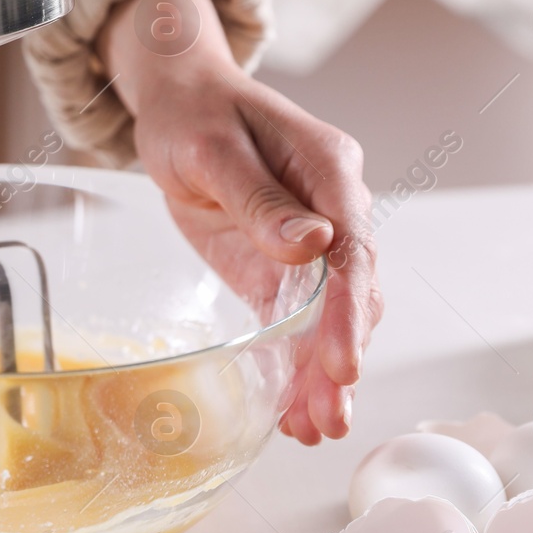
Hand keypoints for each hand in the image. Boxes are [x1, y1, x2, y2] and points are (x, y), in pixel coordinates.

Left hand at [98, 0, 382, 444]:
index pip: (352, 250)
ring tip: (314, 430)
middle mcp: (333, 209)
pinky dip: (296, 365)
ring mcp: (311, 241)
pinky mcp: (279, 266)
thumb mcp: (212, 148)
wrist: (180, 102)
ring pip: (330, 316)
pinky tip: (293, 411)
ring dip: (323, 375)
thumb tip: (311, 245)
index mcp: (329, 170)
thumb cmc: (195, 114)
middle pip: (351, 293)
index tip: (342, 363)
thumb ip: (259, 197)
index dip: (348, 312)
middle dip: (340, 359)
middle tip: (329, 419)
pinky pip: (296, 321)